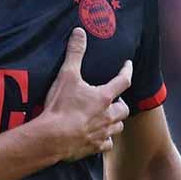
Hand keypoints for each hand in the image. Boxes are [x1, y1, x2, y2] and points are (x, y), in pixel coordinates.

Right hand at [39, 27, 131, 161]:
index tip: (128, 65)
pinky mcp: (95, 147)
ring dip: (115, 121)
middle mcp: (108, 115)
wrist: (53, 137)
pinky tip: (99, 137)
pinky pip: (106, 144)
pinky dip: (105, 140)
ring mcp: (103, 132)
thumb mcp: (67, 75)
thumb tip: (80, 32)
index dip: (126, 71)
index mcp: (104, 97)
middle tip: (115, 98)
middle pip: (124, 108)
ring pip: (118, 126)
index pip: (123, 81)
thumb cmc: (61, 107)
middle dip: (121, 102)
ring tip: (108, 117)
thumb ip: (74, 53)